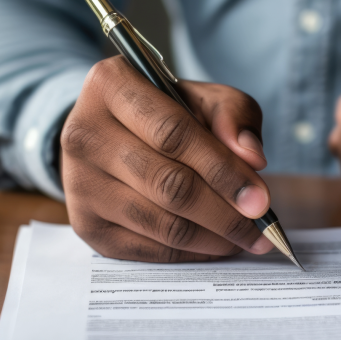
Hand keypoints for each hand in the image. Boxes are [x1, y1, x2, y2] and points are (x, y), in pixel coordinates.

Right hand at [60, 56, 274, 261]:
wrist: (108, 134)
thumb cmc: (163, 113)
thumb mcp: (201, 97)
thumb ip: (233, 115)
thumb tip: (252, 158)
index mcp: (110, 85)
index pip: (173, 134)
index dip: (222, 170)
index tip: (261, 199)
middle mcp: (83, 133)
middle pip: (168, 185)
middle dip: (224, 213)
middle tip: (261, 228)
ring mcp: (79, 184)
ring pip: (160, 223)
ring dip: (212, 238)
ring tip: (246, 238)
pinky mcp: (84, 224)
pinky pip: (147, 250)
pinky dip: (189, 253)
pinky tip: (216, 245)